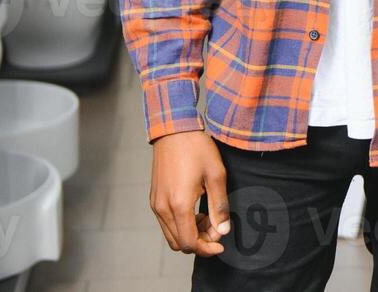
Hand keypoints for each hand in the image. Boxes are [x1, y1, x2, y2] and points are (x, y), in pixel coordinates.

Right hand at [150, 130, 229, 255]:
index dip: (206, 248)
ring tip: (207, 218)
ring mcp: (156, 204)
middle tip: (216, 228)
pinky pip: (166, 223)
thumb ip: (219, 206)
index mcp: (178, 204)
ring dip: (189, 234)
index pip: (188, 242)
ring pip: (171, 235)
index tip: (221, 243)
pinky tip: (196, 211)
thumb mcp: (216, 175)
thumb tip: (222, 231)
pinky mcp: (154, 198)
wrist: (174, 130)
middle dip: (199, 242)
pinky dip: (181, 225)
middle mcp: (162, 208)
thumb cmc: (197, 149)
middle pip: (178, 243)